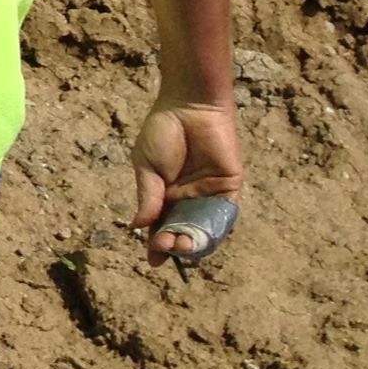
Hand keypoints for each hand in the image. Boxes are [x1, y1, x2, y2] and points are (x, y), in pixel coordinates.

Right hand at [130, 99, 242, 261]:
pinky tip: (203, 236)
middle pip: (182, 230)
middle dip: (175, 243)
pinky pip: (223, 216)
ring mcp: (208, 197)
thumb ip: (148, 197)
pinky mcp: (228, 191)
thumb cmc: (163, 133)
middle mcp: (187, 200)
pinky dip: (215, 229)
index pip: (161, 226)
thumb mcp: (147, 166)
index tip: (153, 260)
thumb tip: (138, 226)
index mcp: (165, 195)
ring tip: (182, 245)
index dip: (157, 244)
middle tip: (167, 246)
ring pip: (203, 228)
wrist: (190, 108)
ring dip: (194, 240)